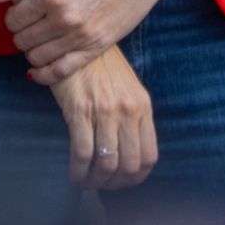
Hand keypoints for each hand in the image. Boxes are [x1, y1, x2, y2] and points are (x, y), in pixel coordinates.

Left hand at [0, 0, 175, 84]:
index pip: (13, 18)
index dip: (13, 14)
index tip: (22, 8)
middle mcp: (64, 18)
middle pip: (22, 40)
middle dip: (20, 32)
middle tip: (30, 21)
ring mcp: (81, 36)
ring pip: (37, 57)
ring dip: (30, 50)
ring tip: (38, 37)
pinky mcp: (96, 47)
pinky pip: (61, 71)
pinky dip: (44, 75)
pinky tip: (37, 69)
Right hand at [50, 46, 157, 189]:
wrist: (78, 39)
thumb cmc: (101, 67)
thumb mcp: (127, 89)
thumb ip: (133, 117)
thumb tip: (129, 154)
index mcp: (143, 106)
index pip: (149, 156)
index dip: (136, 178)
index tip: (122, 182)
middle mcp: (128, 110)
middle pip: (129, 165)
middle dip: (115, 184)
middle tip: (101, 184)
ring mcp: (105, 110)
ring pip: (107, 163)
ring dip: (96, 181)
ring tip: (86, 181)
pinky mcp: (80, 109)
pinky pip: (83, 153)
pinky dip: (79, 171)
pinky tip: (74, 173)